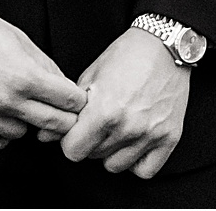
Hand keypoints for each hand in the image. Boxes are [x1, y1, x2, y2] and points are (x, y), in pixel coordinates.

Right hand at [0, 4, 86, 153]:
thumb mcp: (24, 41)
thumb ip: (47, 68)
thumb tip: (63, 88)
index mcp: (26, 76)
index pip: (69, 101)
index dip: (78, 100)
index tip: (75, 100)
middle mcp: (6, 100)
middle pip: (53, 124)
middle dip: (63, 119)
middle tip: (60, 112)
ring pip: (21, 135)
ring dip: (25, 124)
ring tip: (19, 106)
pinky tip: (1, 121)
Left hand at [58, 27, 191, 178]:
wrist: (166, 45)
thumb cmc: (127, 55)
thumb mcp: (90, 77)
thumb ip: (69, 110)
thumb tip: (45, 136)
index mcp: (105, 111)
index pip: (72, 151)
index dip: (71, 139)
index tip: (78, 129)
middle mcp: (128, 126)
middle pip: (93, 157)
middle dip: (92, 141)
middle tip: (100, 121)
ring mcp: (150, 134)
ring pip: (116, 166)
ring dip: (112, 152)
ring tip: (118, 129)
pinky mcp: (170, 137)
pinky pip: (145, 170)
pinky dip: (137, 161)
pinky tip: (135, 143)